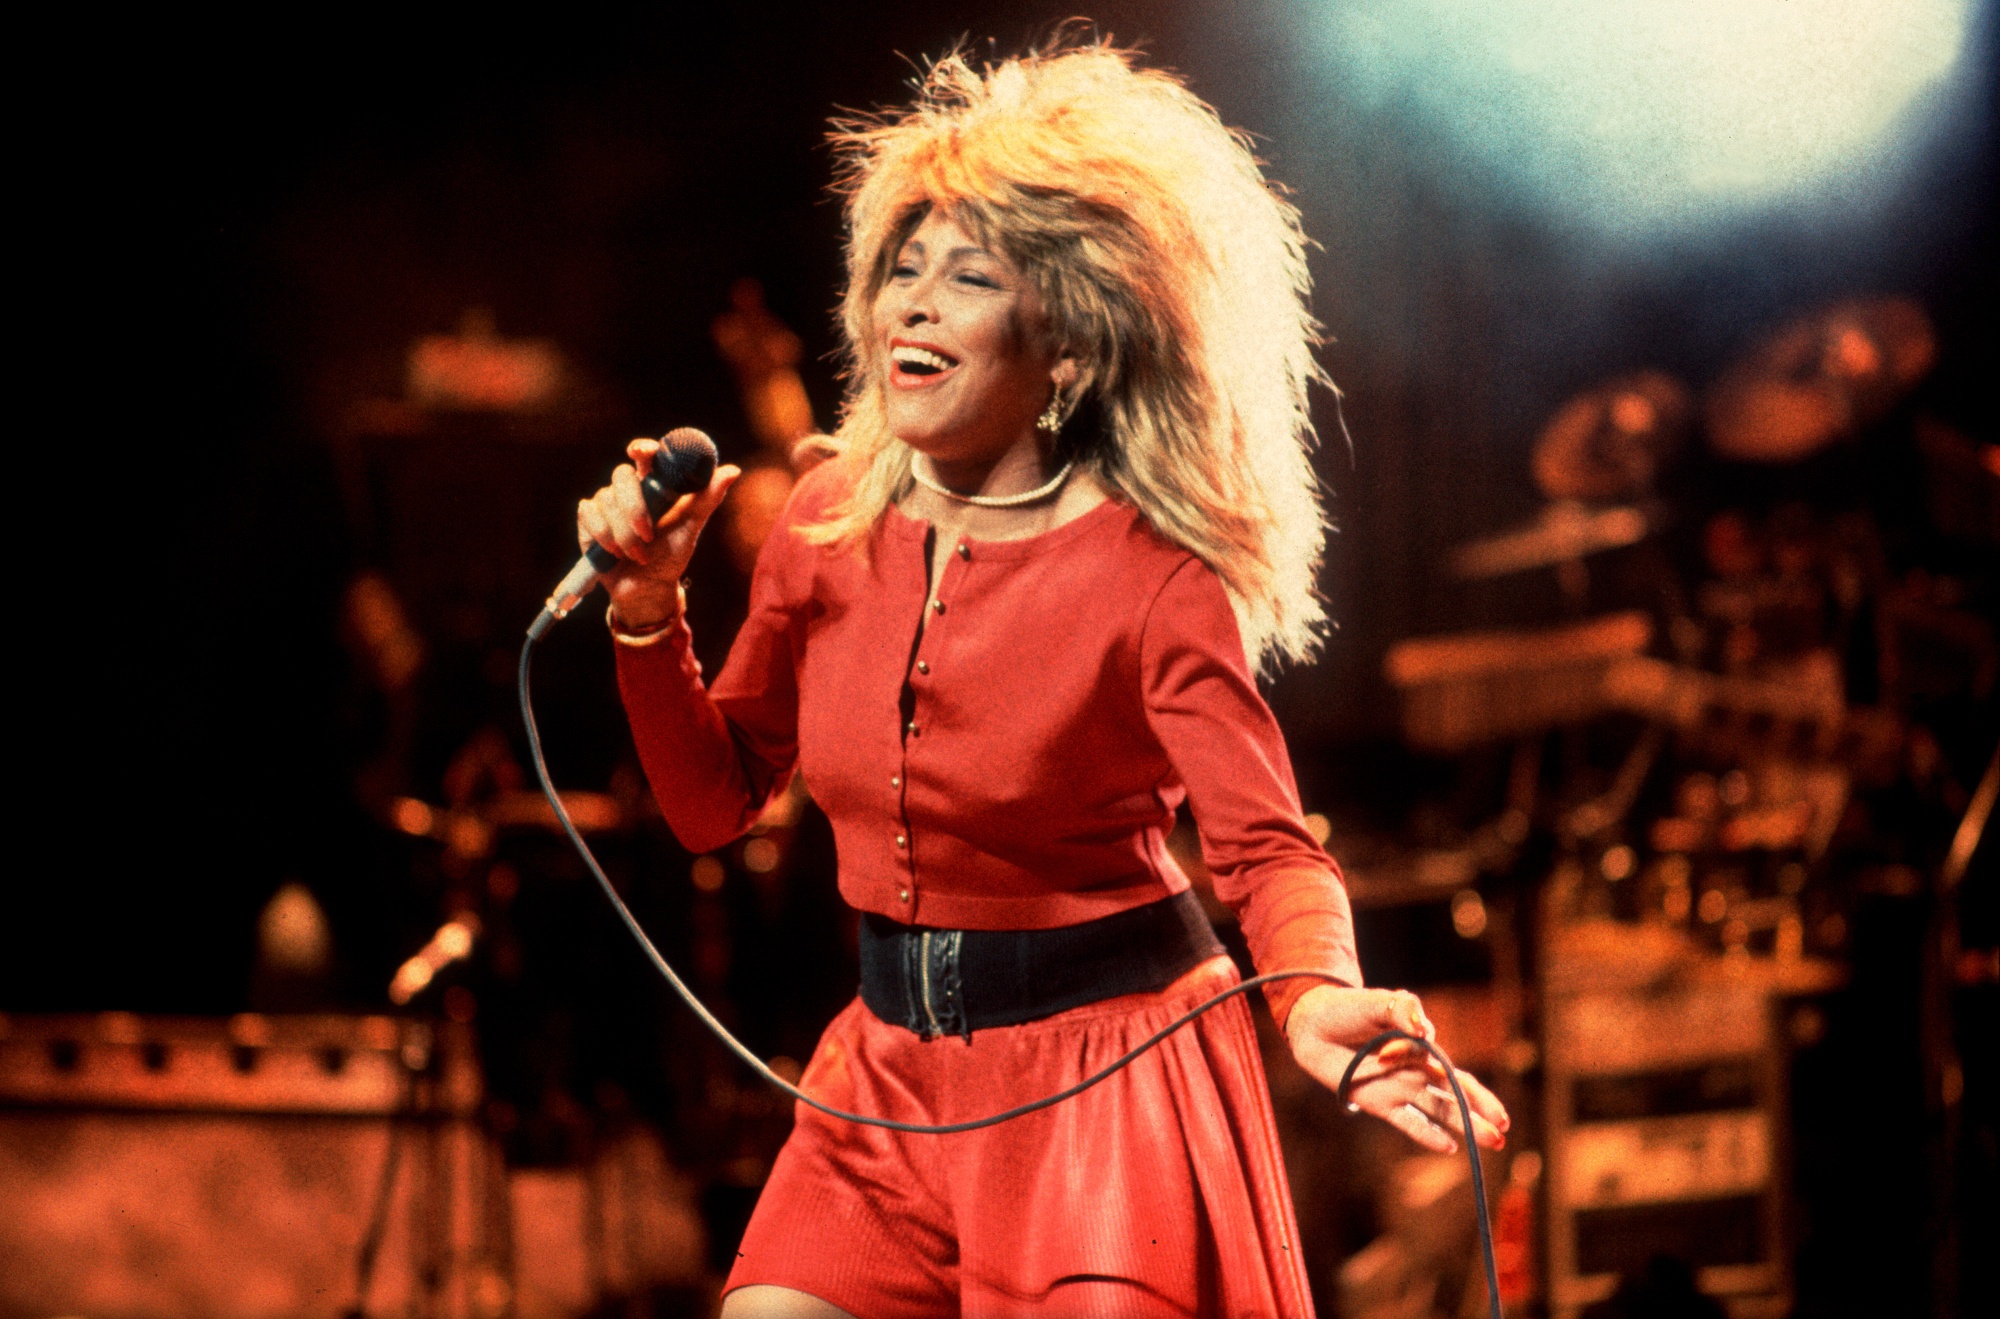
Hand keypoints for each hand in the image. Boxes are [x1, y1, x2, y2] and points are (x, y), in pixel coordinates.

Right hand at [576, 438, 740, 628]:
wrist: (648, 588)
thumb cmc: (671, 554)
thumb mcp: (691, 527)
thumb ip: (707, 498)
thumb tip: (733, 470)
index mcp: (654, 484)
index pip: (645, 455)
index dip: (642, 448)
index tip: (642, 451)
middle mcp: (629, 489)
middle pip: (621, 475)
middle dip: (634, 508)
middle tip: (648, 535)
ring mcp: (606, 502)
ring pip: (606, 500)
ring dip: (623, 533)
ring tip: (638, 554)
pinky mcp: (589, 518)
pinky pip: (589, 514)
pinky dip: (603, 535)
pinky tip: (615, 553)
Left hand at [1283, 984, 1508, 1154]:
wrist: (1314, 1024)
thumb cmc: (1351, 1009)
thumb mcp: (1380, 1002)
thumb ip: (1404, 1010)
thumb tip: (1424, 1031)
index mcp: (1423, 1050)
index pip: (1457, 1074)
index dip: (1474, 1092)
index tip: (1488, 1105)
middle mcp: (1416, 1072)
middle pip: (1454, 1097)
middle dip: (1479, 1114)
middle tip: (1504, 1132)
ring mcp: (1398, 1089)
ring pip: (1438, 1111)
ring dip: (1462, 1126)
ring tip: (1493, 1143)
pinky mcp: (1377, 1102)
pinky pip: (1407, 1121)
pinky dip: (1426, 1133)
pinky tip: (1449, 1147)